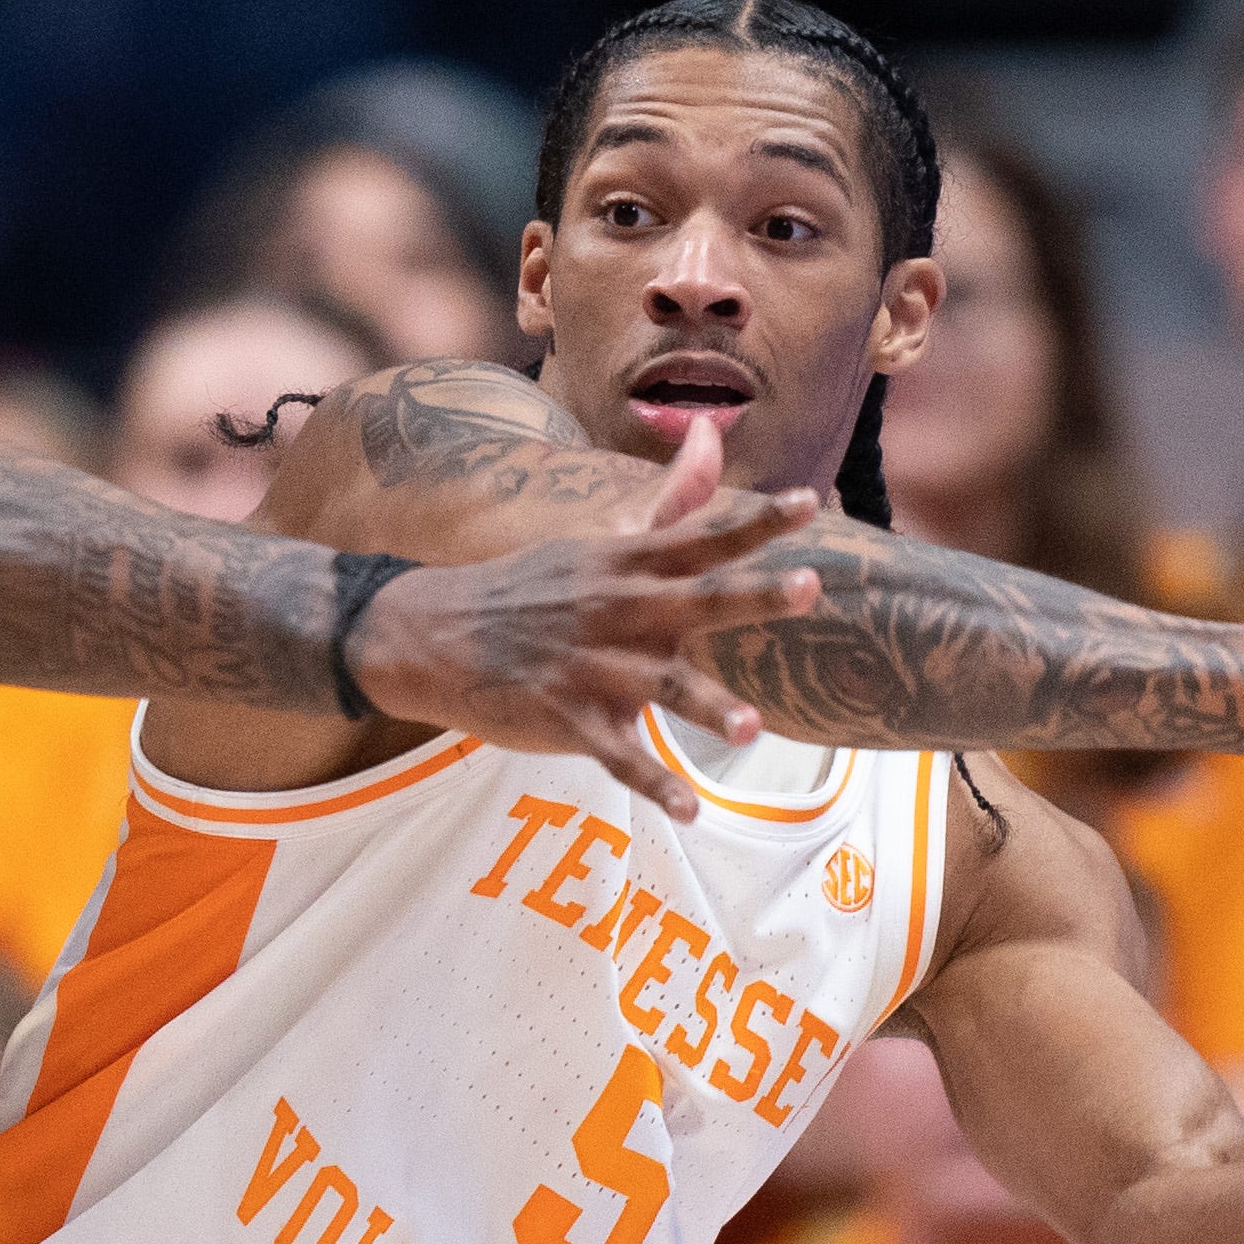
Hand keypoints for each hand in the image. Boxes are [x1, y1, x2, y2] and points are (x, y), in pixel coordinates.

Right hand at [344, 417, 826, 821]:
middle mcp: (615, 611)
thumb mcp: (598, 541)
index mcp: (624, 565)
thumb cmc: (531, 587)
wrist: (433, 635)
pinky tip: (690, 809)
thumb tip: (713, 434)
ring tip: (751, 729)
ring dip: (706, 706)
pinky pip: (617, 756)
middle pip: (694, 601)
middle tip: (808, 588)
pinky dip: (653, 783)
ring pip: (659, 686)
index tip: (810, 503)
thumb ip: (670, 499)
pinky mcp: (567, 719)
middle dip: (750, 595)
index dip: (756, 521)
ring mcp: (590, 668)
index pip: (701, 537)